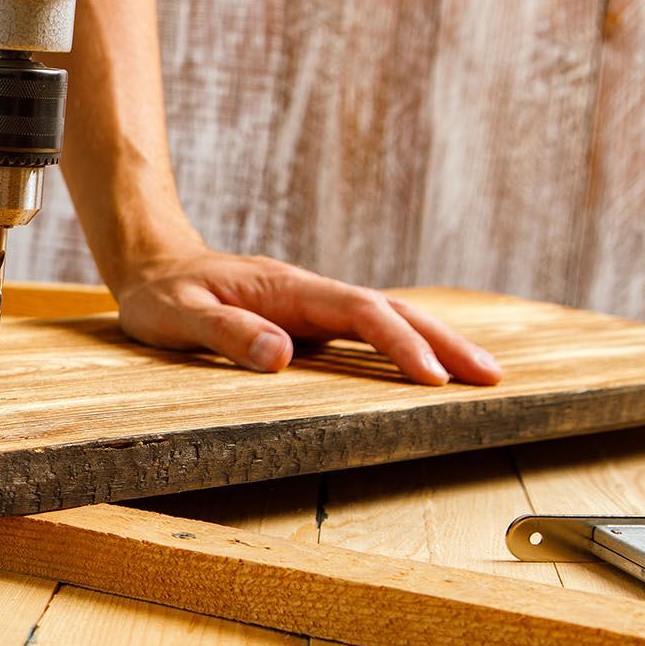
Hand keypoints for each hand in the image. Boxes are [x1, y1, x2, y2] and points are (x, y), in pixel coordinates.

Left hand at [113, 251, 503, 385]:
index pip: (359, 312)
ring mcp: (312, 307)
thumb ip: (224, 333)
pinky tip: (429, 369)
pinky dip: (404, 346)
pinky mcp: (308, 322)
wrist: (154, 267)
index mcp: (286, 290)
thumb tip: (282, 354)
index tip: (432, 378)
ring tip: (481, 376)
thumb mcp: (176, 317)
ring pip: (386, 318)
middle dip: (443, 341)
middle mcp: (309, 294)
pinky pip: (366, 332)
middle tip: (491, 378)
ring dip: (434, 343)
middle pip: (391, 310)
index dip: (398, 343)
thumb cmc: (161, 295)